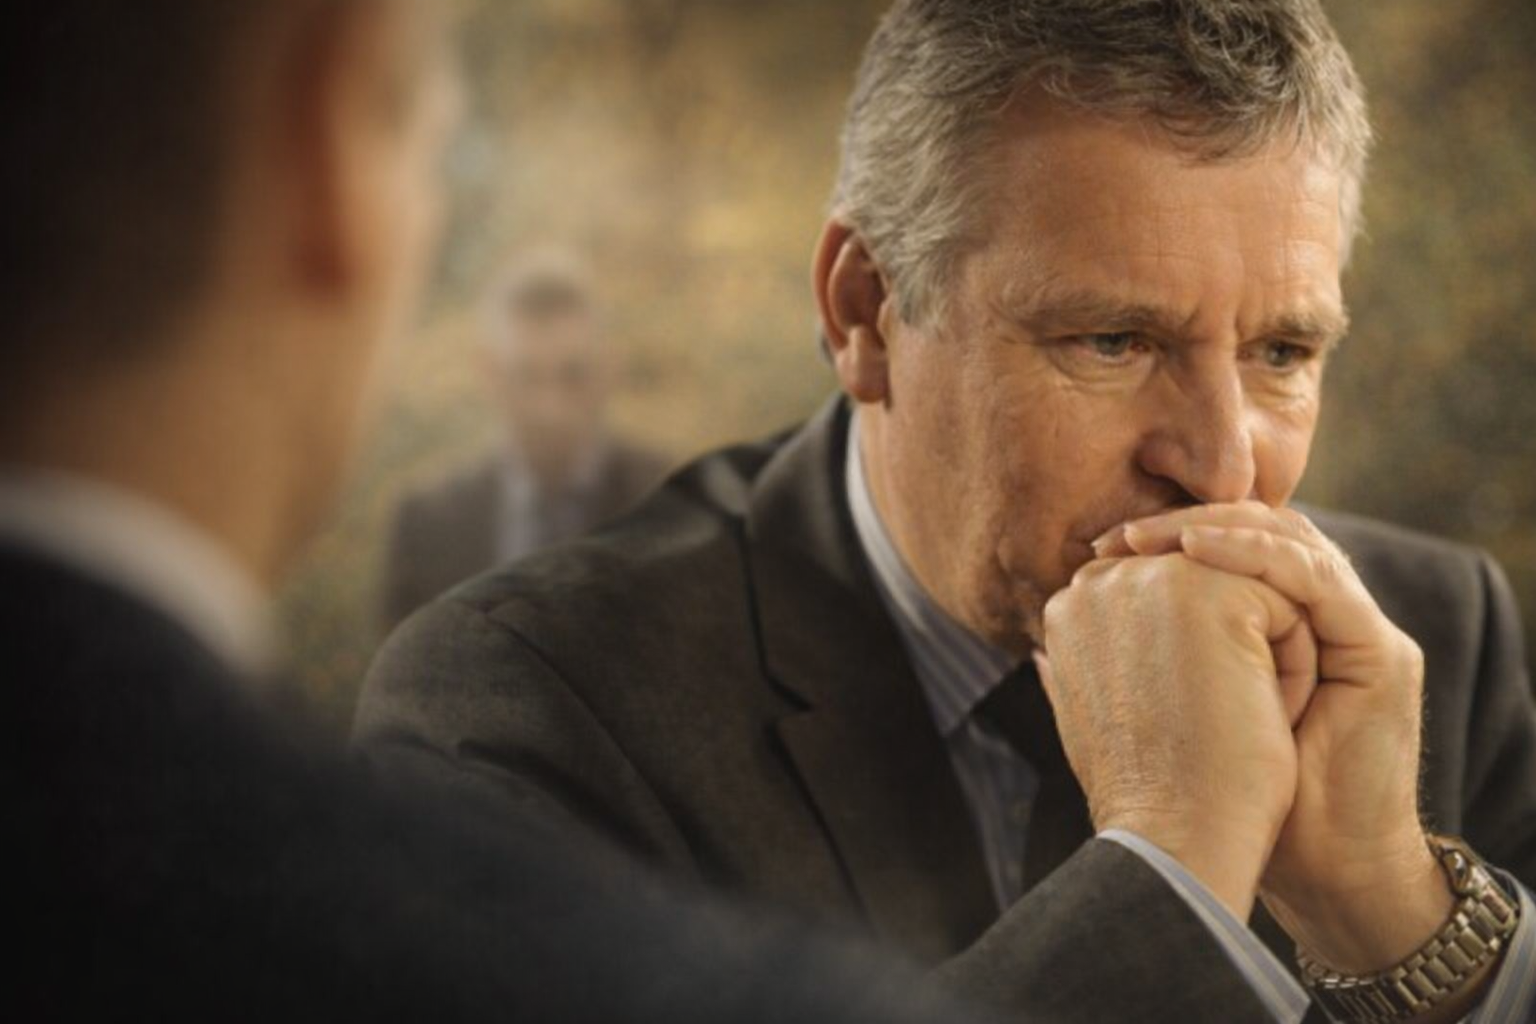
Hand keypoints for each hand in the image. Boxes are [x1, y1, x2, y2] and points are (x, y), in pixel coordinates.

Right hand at [1039, 551, 1314, 919]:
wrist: (1174, 838)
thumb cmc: (1146, 791)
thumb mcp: (1092, 714)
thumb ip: (1086, 660)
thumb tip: (1054, 647)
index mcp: (1069, 606)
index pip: (1167, 597)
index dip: (1194, 657)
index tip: (1182, 720)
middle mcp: (1099, 579)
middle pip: (1213, 586)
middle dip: (1232, 650)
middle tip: (1210, 722)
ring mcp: (1152, 577)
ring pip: (1255, 593)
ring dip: (1263, 658)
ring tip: (1233, 716)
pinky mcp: (1212, 590)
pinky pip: (1290, 608)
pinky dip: (1293, 666)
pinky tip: (1258, 712)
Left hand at [1112, 502, 1452, 974]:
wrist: (1302, 863)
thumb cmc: (1221, 796)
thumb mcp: (1158, 717)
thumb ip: (1121, 673)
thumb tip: (1040, 651)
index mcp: (1273, 626)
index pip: (1228, 545)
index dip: (1166, 535)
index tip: (1100, 544)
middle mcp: (1318, 619)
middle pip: (1258, 529)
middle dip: (1185, 521)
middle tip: (1121, 534)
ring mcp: (1351, 630)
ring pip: (1289, 538)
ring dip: (1216, 528)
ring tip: (1155, 536)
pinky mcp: (1378, 652)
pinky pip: (1314, 576)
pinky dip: (1254, 553)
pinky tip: (1197, 554)